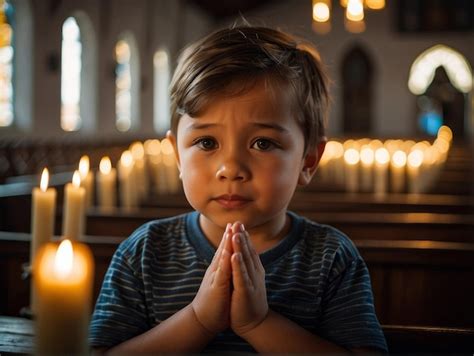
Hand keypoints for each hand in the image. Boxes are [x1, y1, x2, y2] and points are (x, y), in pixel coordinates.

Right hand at [191, 223, 232, 334]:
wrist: (204, 319)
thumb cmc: (215, 301)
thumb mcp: (221, 282)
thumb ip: (224, 271)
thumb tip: (228, 260)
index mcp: (220, 269)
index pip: (226, 250)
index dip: (231, 237)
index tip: (236, 224)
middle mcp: (216, 270)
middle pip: (223, 249)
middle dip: (230, 235)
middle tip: (235, 220)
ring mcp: (216, 278)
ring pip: (222, 257)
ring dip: (227, 243)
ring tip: (231, 230)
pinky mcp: (216, 287)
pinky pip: (222, 272)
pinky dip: (225, 262)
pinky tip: (227, 252)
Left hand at [229, 222, 268, 336]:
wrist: (255, 323)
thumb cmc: (248, 301)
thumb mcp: (249, 280)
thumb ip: (248, 267)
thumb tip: (246, 254)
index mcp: (254, 270)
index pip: (249, 250)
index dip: (244, 237)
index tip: (239, 223)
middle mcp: (255, 273)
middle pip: (248, 251)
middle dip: (242, 236)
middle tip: (238, 221)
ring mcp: (251, 282)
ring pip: (245, 260)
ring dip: (241, 246)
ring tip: (236, 232)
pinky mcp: (245, 292)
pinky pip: (241, 276)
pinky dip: (238, 265)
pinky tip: (235, 255)